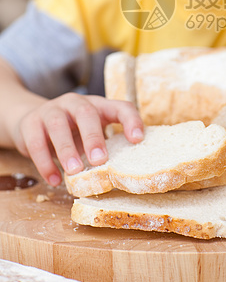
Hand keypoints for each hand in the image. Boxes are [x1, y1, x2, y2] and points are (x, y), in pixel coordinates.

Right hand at [13, 93, 143, 186]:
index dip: (131, 120)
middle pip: (86, 112)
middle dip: (94, 136)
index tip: (138, 139)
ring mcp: (51, 110)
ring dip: (67, 149)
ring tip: (74, 171)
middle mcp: (75, 102)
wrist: (31, 121)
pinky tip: (54, 179)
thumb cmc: (72, 132)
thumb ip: (104, 145)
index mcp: (98, 105)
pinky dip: (45, 162)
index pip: (120, 106)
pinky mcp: (30, 123)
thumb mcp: (91, 133)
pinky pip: (36, 142)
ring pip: (58, 125)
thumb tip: (123, 172)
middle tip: (100, 160)